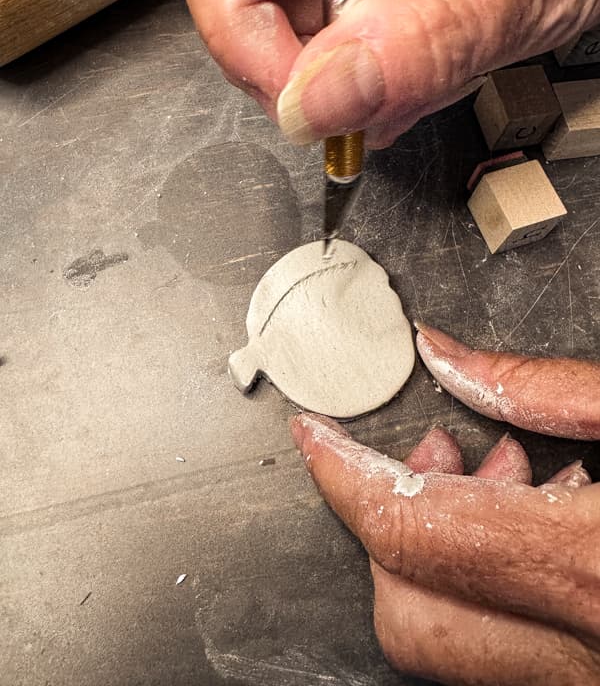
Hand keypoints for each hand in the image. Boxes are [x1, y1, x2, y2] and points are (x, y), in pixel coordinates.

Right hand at [155, 0, 599, 147]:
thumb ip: (433, 41)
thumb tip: (323, 104)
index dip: (244, 33)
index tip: (306, 112)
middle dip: (303, 66)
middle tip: (371, 104)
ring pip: (273, 8)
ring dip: (340, 69)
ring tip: (419, 61)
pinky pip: (311, 17)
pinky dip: (359, 62)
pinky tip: (410, 51)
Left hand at [290, 327, 599, 684]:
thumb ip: (541, 388)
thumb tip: (445, 359)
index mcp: (585, 567)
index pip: (410, 527)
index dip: (344, 473)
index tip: (313, 438)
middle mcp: (579, 651)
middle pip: (405, 606)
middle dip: (392, 519)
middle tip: (433, 454)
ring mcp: (582, 681)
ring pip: (442, 641)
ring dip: (439, 552)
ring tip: (499, 478)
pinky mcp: (591, 684)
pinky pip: (498, 653)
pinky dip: (483, 587)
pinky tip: (530, 524)